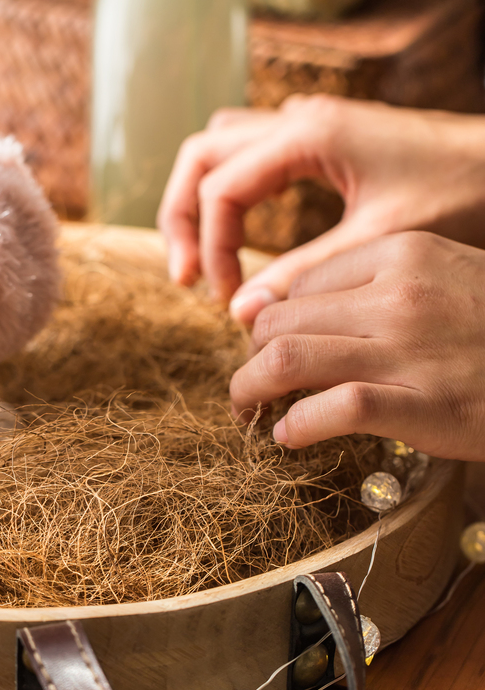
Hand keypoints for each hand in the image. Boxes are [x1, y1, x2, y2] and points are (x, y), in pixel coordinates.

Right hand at [157, 95, 484, 322]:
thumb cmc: (460, 191)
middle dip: (182, 218)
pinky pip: (246, 153)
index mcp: (306, 136)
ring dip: (197, 199)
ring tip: (198, 255)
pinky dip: (227, 189)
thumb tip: (240, 311)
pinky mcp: (314, 137)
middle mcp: (295, 120)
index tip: (225, 298)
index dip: (211, 248)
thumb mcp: (378, 241)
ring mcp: (303, 123)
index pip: (220, 190)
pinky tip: (237, 226)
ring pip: (216, 148)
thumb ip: (304, 273)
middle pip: (200, 157)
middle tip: (186, 276)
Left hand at [228, 231, 484, 460]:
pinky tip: (289, 436)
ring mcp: (407, 350)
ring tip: (246, 411)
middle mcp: (396, 295)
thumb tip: (290, 312)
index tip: (267, 348)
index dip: (272, 321)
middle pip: (279, 322)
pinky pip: (329, 411)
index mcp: (398, 253)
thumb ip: (371, 285)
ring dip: (248, 391)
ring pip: (286, 360)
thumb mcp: (441, 276)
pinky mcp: (421, 404)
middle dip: (250, 357)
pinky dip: (295, 427)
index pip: (298, 286)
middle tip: (248, 385)